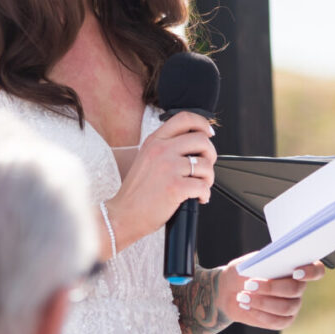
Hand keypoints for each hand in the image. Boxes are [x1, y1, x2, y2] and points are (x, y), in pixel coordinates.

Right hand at [105, 111, 215, 245]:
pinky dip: (205, 194)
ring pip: (206, 165)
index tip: (209, 133)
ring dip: (209, 178)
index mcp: (155, 141)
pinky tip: (198, 198)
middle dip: (210, 155)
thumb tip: (194, 146)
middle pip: (202, 140)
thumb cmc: (136, 192)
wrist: (123, 214)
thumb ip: (166, 147)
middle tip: (205, 167)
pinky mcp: (175, 186)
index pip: (185, 119)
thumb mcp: (146, 158)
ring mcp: (168, 167)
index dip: (202, 124)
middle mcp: (161, 150)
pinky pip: (203, 186)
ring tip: (200, 186)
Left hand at [216, 259, 325, 329]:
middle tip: (249, 284)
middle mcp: (298, 287)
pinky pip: (277, 321)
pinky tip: (246, 306)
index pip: (316, 270)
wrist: (229, 290)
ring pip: (286, 307)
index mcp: (295, 267)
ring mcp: (292, 305)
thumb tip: (269, 267)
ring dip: (262, 302)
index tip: (296, 272)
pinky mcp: (283, 320)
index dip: (311, 271)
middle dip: (271, 287)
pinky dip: (260, 314)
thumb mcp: (247, 262)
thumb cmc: (242, 272)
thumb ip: (260, 264)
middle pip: (296, 289)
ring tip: (243, 296)